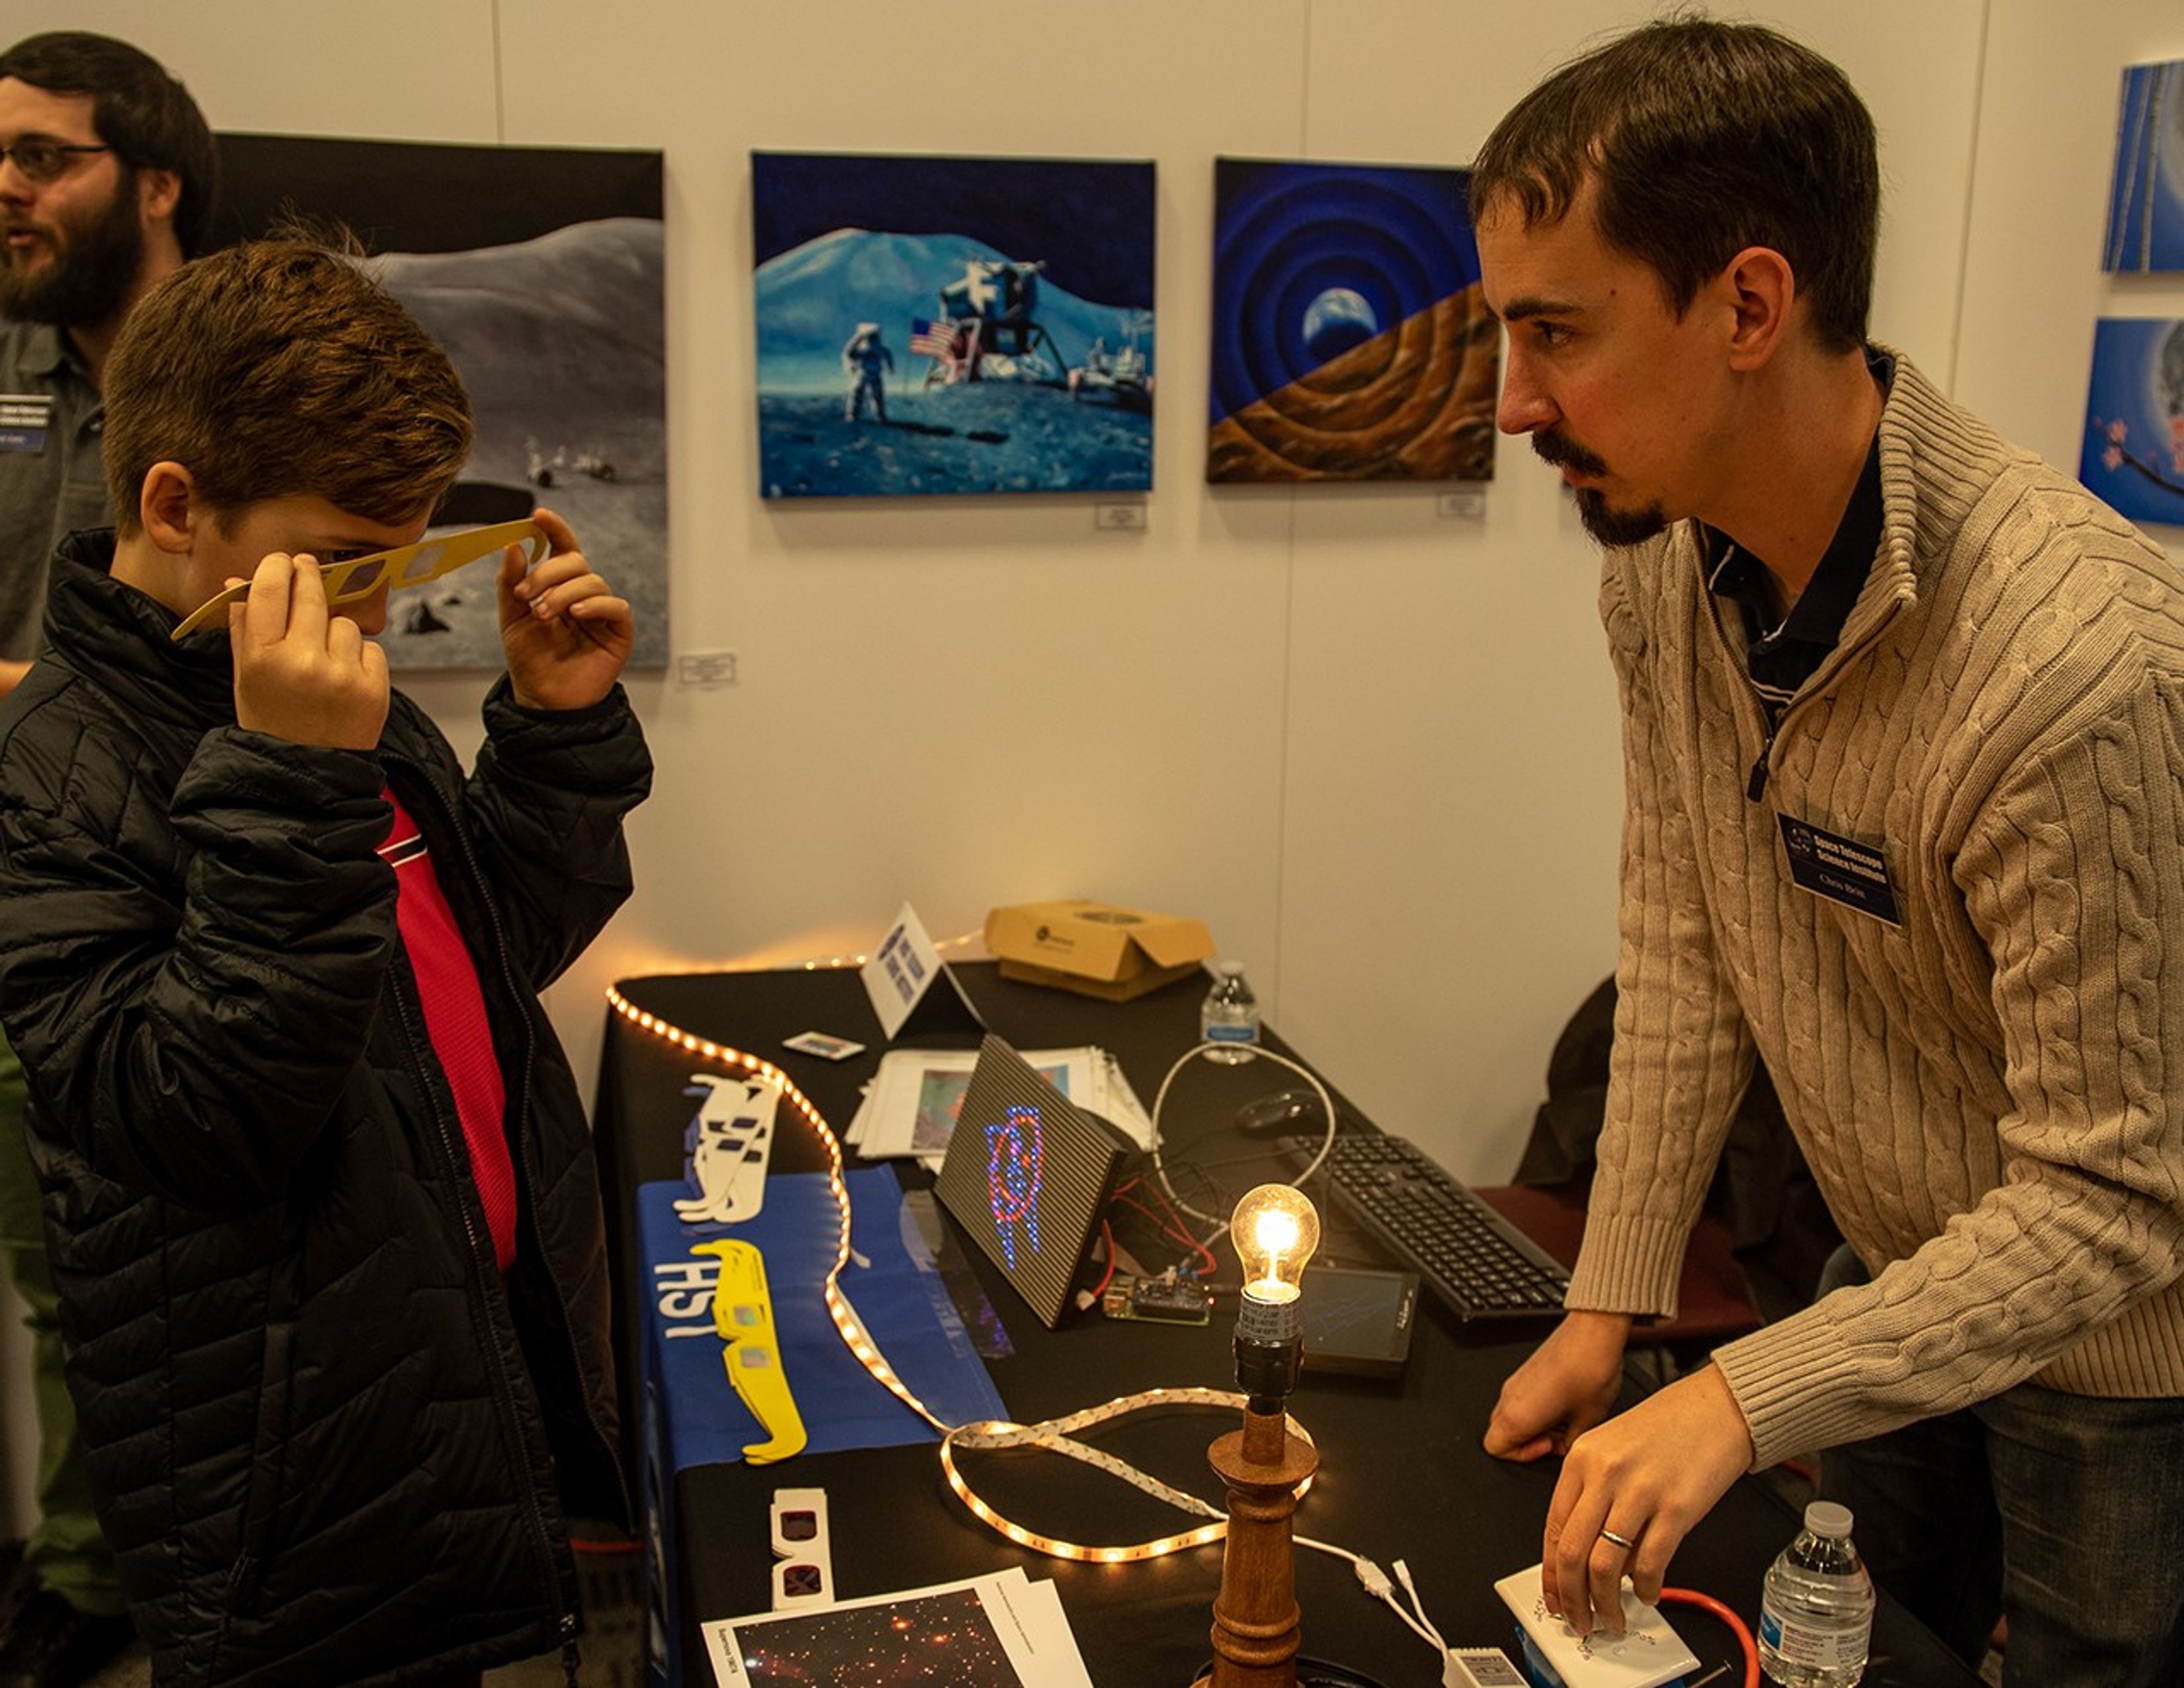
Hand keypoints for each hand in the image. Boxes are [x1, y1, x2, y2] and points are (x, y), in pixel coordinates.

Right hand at [230, 552, 389, 750]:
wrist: (306, 775)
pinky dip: (361, 659)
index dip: (278, 567)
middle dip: (309, 577)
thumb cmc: (272, 723)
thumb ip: (243, 628)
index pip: (272, 590)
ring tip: (323, 661)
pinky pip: (372, 649)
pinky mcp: (375, 689)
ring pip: (345, 624)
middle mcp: (303, 662)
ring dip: (336, 633)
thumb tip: (238, 581)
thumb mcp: (244, 678)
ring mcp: (342, 675)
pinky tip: (346, 680)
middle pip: (313, 596)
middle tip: (308, 569)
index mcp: (263, 658)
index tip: (283, 561)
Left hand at [498, 507, 633, 710]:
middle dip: (549, 572)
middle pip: (576, 562)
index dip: (554, 529)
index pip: (562, 549)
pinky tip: (576, 614)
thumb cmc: (530, 661)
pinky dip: (595, 604)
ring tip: (544, 614)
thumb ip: (510, 583)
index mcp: (558, 587)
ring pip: (592, 581)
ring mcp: (601, 612)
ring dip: (564, 593)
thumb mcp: (510, 618)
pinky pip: (615, 606)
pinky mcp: (618, 632)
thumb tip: (514, 547)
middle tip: (527, 594)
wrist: (544, 700)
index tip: (538, 515)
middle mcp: (581, 595)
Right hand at [1485, 1309, 1630, 1462]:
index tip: (1547, 1449)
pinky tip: (1562, 1406)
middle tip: (1555, 1439)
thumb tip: (1566, 1447)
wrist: (1593, 1332)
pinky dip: (1535, 1410)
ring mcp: (1516, 1381)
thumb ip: (1571, 1443)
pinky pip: (1518, 1399)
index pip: (1495, 1448)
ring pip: (1509, 1415)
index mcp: (1518, 1415)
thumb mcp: (1588, 1421)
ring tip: (1562, 1423)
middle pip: (1499, 1432)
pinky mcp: (1526, 1371)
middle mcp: (1510, 1397)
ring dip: (1532, 1426)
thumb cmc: (1589, 1371)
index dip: (1521, 1456)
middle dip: (1526, 1442)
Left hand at [1540, 1363, 1754, 1637]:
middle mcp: (1605, 1473)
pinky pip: (1650, 1563)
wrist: (1717, 1408)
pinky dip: (1646, 1588)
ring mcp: (1640, 1491)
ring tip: (1612, 1617)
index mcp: (1582, 1458)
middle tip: (1580, 1620)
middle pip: (1573, 1553)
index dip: (1552, 1574)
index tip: (1557, 1598)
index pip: (1554, 1529)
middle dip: (1573, 1598)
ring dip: (1606, 1603)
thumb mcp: (1612, 1448)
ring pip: (1606, 1566)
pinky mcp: (1677, 1508)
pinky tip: (1647, 1593)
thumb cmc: (1668, 1426)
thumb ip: (1593, 1494)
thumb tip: (1587, 1554)